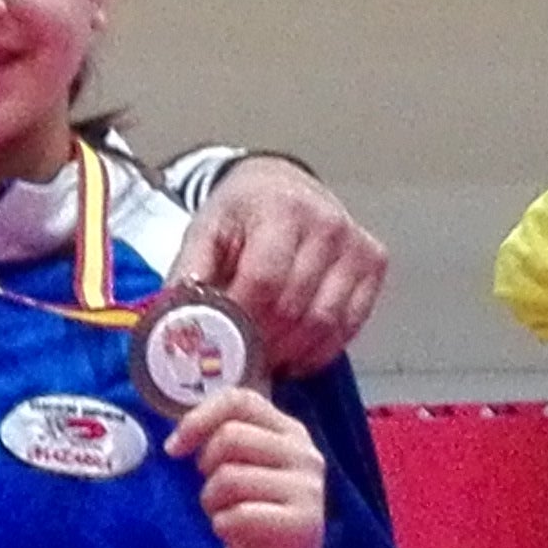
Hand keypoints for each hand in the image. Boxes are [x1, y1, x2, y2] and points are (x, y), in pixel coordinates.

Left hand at [168, 386, 327, 547]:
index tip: (174, 449)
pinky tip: (231, 531)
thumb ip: (222, 442)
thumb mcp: (242, 467)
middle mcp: (303, 452)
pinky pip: (242, 514)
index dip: (198, 418)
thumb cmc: (255, 510)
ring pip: (231, 476)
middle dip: (205, 467)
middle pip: (230, 436)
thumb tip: (176, 441)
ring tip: (223, 513)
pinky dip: (223, 525)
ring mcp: (307, 486)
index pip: (239, 400)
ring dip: (212, 500)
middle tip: (212, 492)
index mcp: (287, 430)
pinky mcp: (304, 521)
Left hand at [173, 155, 386, 374]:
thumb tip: (173, 327)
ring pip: (325, 323)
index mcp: (280, 210)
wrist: (283, 186)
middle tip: (239, 361)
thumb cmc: (240, 214)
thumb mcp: (204, 232)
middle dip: (264, 344)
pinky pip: (350, 325)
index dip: (242, 322)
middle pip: (295, 307)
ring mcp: (356, 244)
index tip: (222, 347)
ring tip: (265, 359)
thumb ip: (189, 276)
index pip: (264, 281)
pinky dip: (321, 349)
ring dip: (292, 352)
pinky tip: (295, 352)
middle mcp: (326, 224)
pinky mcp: (373, 263)